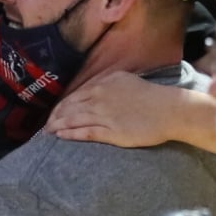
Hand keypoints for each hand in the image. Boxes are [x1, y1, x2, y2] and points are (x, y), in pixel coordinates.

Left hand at [46, 71, 215, 150]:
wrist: (169, 110)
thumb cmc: (152, 96)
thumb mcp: (126, 80)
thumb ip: (108, 84)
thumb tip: (94, 89)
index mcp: (104, 83)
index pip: (75, 94)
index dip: (62, 105)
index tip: (54, 112)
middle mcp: (100, 97)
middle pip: (70, 107)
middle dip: (56, 116)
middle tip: (46, 124)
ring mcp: (104, 114)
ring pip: (74, 119)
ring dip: (58, 125)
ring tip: (48, 132)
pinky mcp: (111, 131)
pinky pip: (85, 132)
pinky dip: (70, 134)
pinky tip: (61, 135)